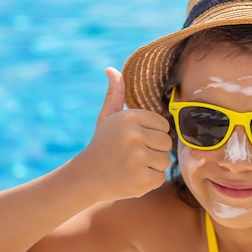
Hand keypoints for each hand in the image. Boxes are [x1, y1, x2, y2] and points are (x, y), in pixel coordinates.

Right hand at [74, 67, 171, 201]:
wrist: (84, 177)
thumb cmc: (101, 145)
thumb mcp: (107, 117)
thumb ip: (115, 94)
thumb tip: (111, 69)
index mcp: (130, 117)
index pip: (163, 125)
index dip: (152, 135)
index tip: (135, 141)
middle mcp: (134, 135)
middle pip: (167, 143)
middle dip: (153, 151)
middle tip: (132, 155)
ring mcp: (138, 157)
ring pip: (165, 161)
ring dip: (152, 166)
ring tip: (131, 166)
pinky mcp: (141, 178)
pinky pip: (160, 177)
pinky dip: (148, 181)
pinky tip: (131, 178)